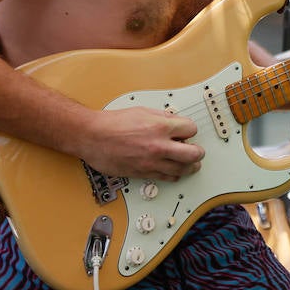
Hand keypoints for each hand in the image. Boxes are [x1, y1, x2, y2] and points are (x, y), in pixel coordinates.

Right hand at [76, 106, 203, 181]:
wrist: (92, 137)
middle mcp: (159, 146)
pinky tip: (173, 171)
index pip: (192, 130)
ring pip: (183, 169)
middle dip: (198, 151)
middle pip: (194, 154)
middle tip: (197, 150)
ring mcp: (152, 162)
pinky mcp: (143, 173)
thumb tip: (175, 121)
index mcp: (161, 127)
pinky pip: (167, 178)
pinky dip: (173, 175)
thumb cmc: (112, 123)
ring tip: (190, 163)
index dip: (190, 130)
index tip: (187, 132)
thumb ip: (162, 117)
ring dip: (189, 166)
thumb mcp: (142, 111)